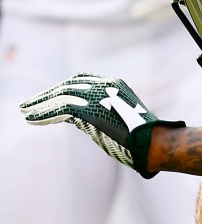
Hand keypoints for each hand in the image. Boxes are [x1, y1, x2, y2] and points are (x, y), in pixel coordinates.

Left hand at [19, 73, 182, 177]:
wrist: (155, 144)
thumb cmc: (143, 140)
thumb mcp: (120, 120)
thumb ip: (98, 115)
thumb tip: (78, 120)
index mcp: (116, 84)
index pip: (82, 79)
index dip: (62, 88)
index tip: (49, 98)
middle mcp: (106, 84)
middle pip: (68, 84)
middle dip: (47, 95)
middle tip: (29, 104)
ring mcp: (100, 94)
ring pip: (61, 94)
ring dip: (40, 104)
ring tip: (24, 111)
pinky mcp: (91, 107)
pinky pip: (60, 108)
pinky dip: (43, 113)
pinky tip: (31, 119)